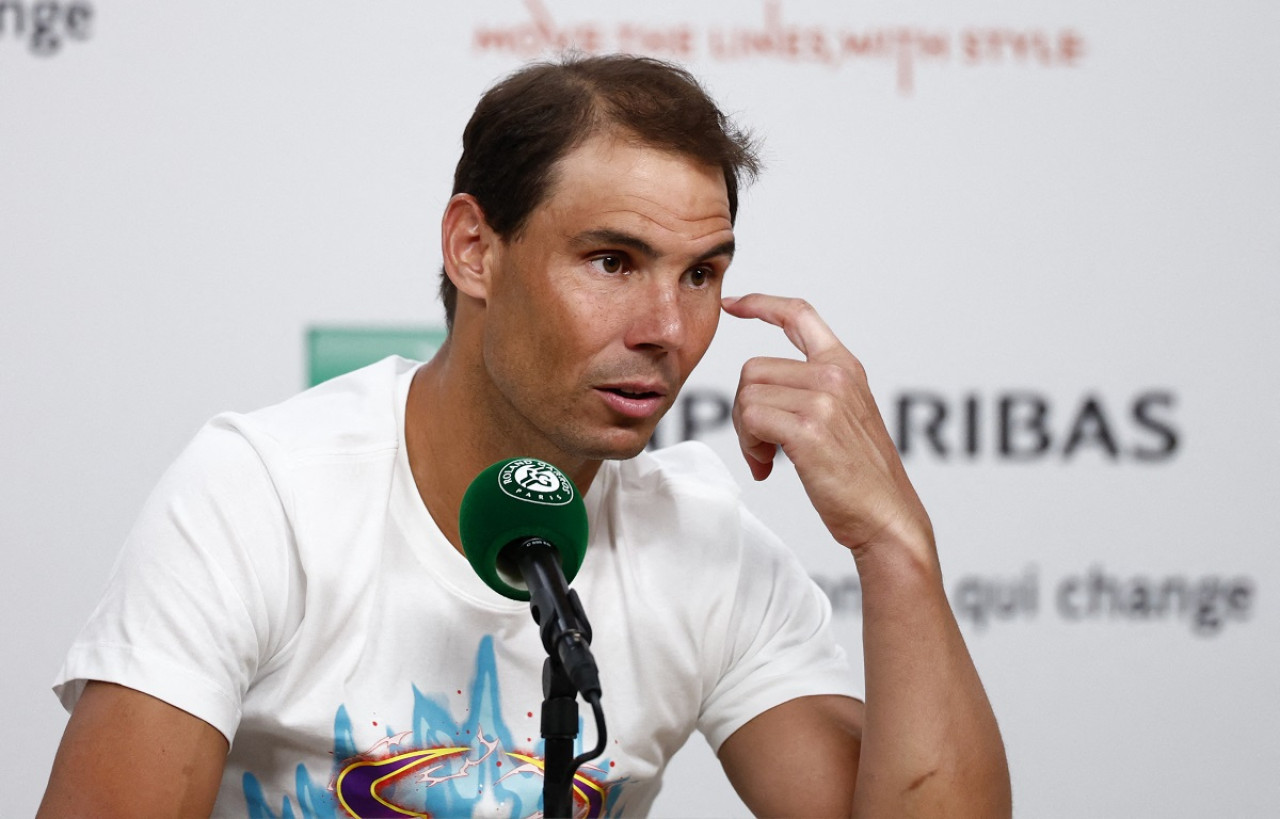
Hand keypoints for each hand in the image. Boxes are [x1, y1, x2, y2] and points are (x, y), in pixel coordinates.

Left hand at [722, 294, 933, 560]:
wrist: (887, 517)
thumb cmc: (862, 478)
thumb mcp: (845, 417)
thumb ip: (811, 392)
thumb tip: (756, 392)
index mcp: (845, 366)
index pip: (799, 315)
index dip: (761, 304)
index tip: (733, 303)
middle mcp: (835, 374)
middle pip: (753, 369)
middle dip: (745, 410)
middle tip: (761, 447)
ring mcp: (824, 399)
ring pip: (747, 395)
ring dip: (746, 432)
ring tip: (768, 458)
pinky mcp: (809, 428)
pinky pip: (751, 420)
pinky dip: (749, 445)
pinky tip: (768, 467)